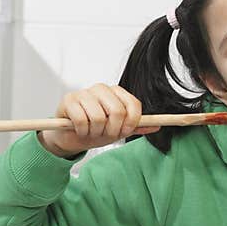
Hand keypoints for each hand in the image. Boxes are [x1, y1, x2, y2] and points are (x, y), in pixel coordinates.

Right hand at [38, 84, 158, 156]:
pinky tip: (80, 130)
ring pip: (99, 117)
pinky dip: (83, 131)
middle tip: (106, 134)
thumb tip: (157, 125)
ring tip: (92, 132)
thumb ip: (137, 126)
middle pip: (117, 111)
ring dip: (96, 132)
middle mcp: (101, 89)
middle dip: (113, 130)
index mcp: (116, 93)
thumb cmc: (95, 129)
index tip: (125, 131)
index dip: (132, 121)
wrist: (70, 136)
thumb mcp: (119, 129)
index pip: (133, 103)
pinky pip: (82, 120)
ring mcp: (84, 93)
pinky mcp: (68, 100)